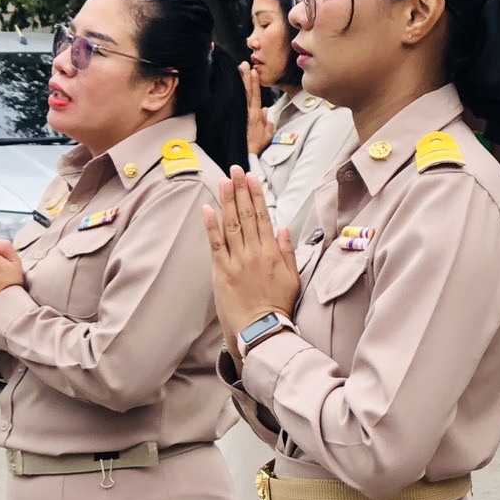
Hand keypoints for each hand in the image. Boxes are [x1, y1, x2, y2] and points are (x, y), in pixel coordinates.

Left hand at [204, 167, 301, 344]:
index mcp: (272, 252)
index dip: (256, 195)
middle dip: (240, 190)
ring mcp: (236, 261)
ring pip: (231, 224)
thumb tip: (284, 228)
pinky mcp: (221, 271)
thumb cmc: (278, 306)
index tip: (251, 178)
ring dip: (226, 201)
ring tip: (223, 181)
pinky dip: (211, 225)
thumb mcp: (292, 278)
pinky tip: (208, 208)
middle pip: (246, 215)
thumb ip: (287, 252)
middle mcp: (254, 252)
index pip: (263, 216)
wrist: (261, 330)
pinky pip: (216, 244)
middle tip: (235, 170)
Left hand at [242, 61, 273, 157]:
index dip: (255, 82)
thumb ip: (268, 123)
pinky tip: (231, 86)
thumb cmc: (256, 147)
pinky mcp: (234, 118)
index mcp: (256, 116)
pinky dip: (233, 94)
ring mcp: (240, 115)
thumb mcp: (267, 136)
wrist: (244, 156)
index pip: (256, 95)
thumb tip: (266, 111)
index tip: (254, 71)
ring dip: (240, 82)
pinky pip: (234, 103)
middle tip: (244, 65)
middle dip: (246, 77)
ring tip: (239, 70)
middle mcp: (248, 113)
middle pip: (247, 91)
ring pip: (240, 95)